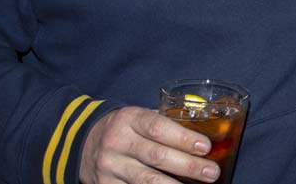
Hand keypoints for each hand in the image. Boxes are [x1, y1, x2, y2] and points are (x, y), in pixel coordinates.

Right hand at [79, 106, 218, 183]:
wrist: (83, 142)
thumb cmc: (125, 128)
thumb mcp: (139, 117)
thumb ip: (165, 123)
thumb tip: (205, 131)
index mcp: (129, 119)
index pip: (158, 128)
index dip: (183, 138)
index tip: (205, 147)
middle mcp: (118, 142)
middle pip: (157, 156)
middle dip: (188, 166)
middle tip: (211, 172)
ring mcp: (110, 167)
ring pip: (146, 180)